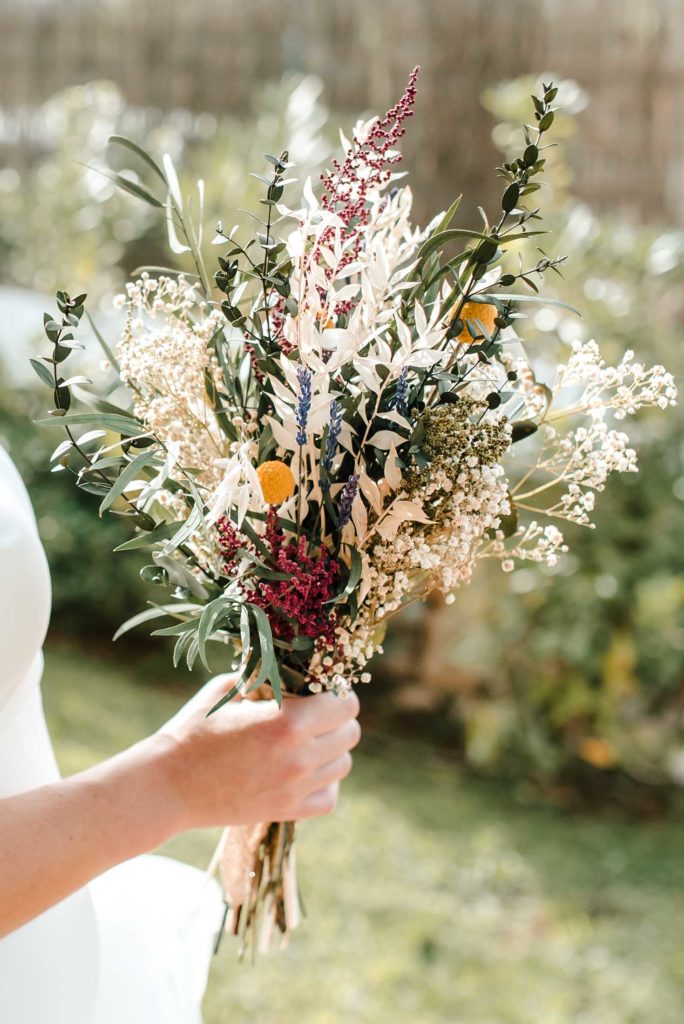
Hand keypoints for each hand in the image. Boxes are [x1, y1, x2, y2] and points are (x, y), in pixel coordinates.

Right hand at [155, 675, 360, 830]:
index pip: (346, 705)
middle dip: (337, 719)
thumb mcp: (227, 689)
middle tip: (313, 714)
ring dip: (331, 750)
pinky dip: (324, 783)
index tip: (320, 691)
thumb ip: (264, 676)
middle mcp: (299, 757)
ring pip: (344, 765)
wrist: (167, 785)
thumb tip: (290, 667)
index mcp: (288, 721)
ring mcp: (295, 788)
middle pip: (351, 734)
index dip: (337, 694)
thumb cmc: (193, 730)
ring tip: (304, 741)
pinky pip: (330, 797)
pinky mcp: (287, 811)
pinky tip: (302, 770)